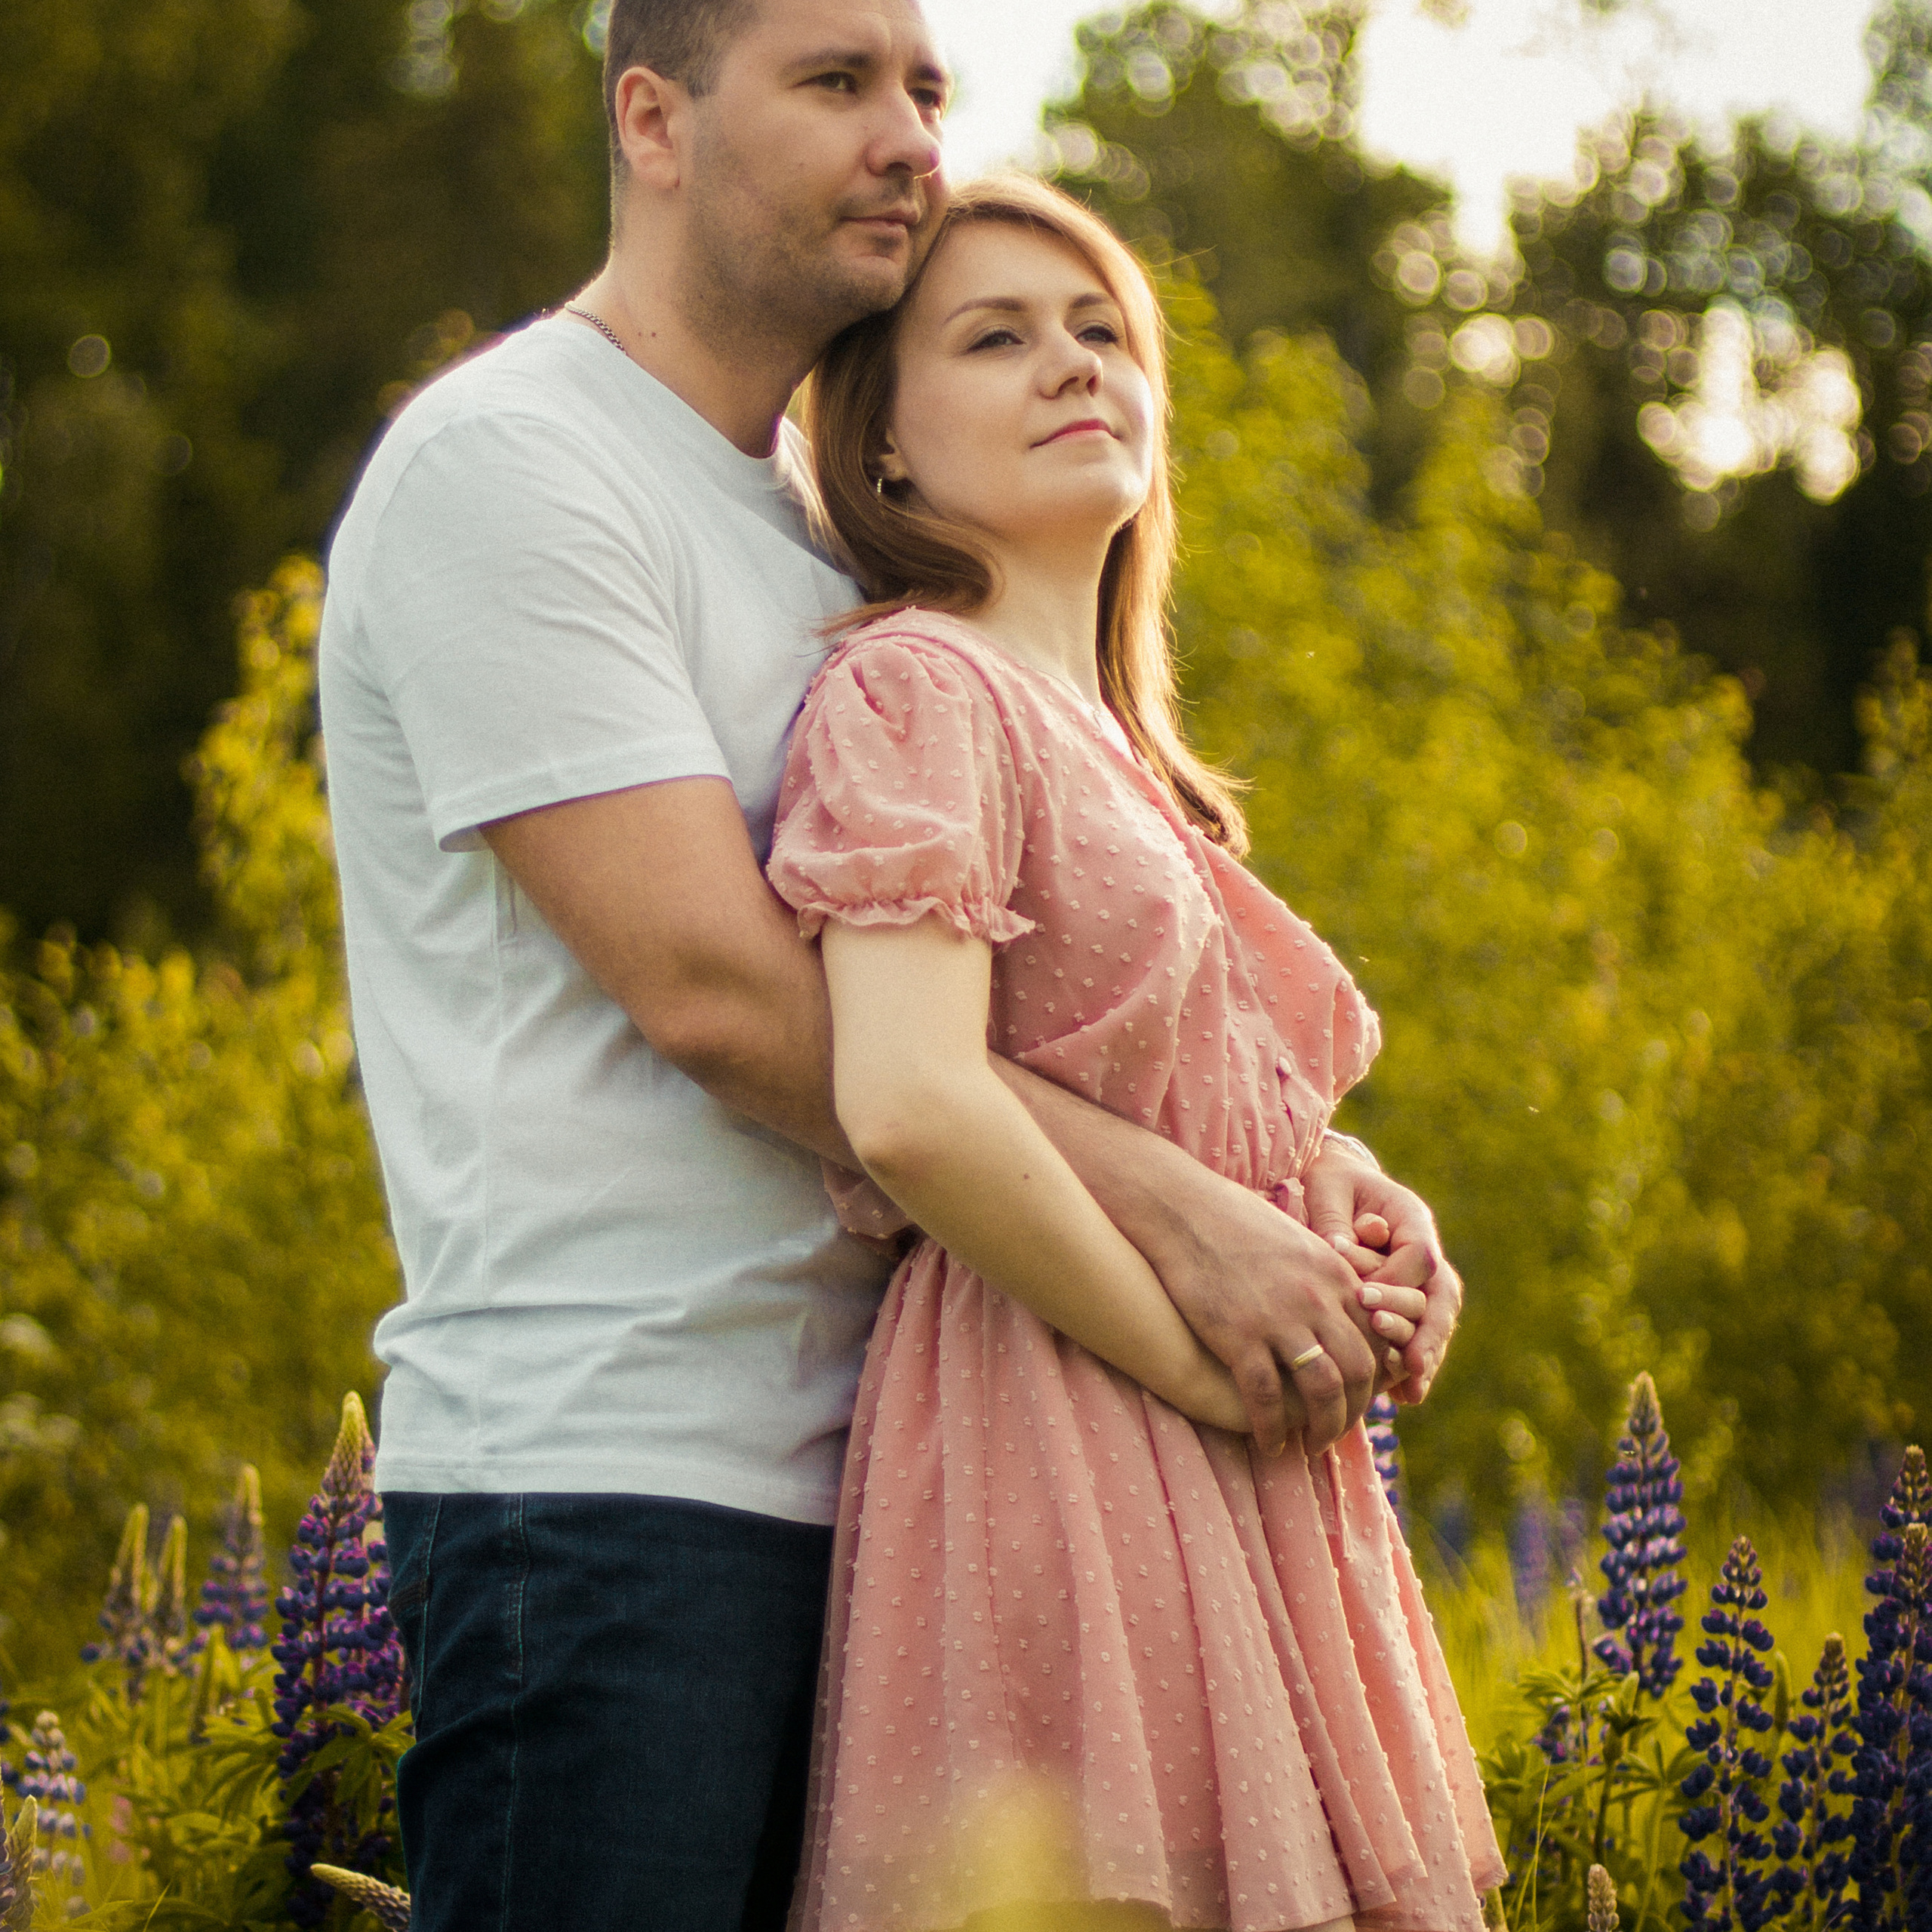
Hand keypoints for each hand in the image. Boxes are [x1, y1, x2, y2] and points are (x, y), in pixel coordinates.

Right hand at [1141, 1169, 1385, 1454]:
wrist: (1182, 1209)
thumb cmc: (1233, 1221)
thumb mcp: (1296, 1241)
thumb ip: (1324, 1277)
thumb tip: (1338, 1311)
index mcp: (1335, 1274)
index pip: (1376, 1338)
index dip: (1375, 1376)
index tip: (1358, 1396)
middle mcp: (1316, 1299)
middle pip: (1358, 1371)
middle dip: (1354, 1411)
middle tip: (1337, 1430)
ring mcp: (1279, 1319)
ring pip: (1322, 1389)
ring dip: (1323, 1427)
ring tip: (1312, 1445)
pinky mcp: (1239, 1336)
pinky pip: (1267, 1397)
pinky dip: (1272, 1428)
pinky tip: (1269, 1442)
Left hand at [1302, 1144, 1461, 1404]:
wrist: (1331, 1186)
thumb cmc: (1326, 1182)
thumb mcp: (1326, 1186)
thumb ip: (1334, 1217)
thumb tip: (1339, 1251)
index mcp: (1410, 1217)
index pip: (1419, 1256)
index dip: (1397, 1281)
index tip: (1364, 1300)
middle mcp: (1424, 1251)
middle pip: (1441, 1294)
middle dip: (1421, 1327)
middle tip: (1398, 1353)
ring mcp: (1422, 1281)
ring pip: (1438, 1321)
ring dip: (1427, 1353)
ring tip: (1412, 1382)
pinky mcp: (1409, 1306)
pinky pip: (1422, 1337)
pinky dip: (1417, 1367)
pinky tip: (1408, 1395)